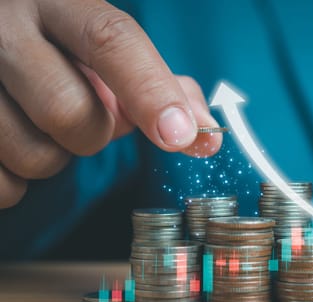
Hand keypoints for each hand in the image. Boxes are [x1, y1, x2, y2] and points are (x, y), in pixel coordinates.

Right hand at [0, 0, 221, 207]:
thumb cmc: (49, 48)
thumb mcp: (93, 44)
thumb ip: (153, 80)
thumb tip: (207, 134)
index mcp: (54, 0)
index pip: (110, 40)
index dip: (150, 90)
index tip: (180, 135)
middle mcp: (2, 26)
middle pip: (72, 113)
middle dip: (93, 133)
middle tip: (79, 115)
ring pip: (35, 156)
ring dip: (52, 156)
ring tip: (34, 122)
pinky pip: (1, 186)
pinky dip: (15, 182)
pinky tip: (7, 143)